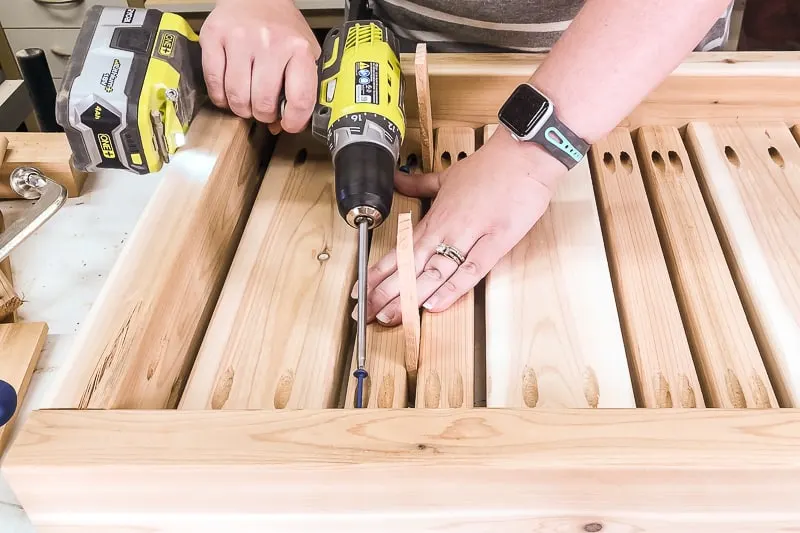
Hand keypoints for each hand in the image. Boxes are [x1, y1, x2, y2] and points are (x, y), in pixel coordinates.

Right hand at [200, 0, 320, 132]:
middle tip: (262, 110)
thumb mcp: (305, 53)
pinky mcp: (214, 38)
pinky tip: (228, 93)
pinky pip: (214, 83)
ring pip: (237, 97)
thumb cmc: (282, 28)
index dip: (293, 122)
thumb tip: (280, 125)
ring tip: (246, 100)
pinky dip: (220, 97)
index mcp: (299, 49)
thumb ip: (302, 88)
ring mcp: (240, 40)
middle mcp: (269, 43)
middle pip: (263, 104)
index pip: (300, 100)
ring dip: (241, 108)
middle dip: (262, 115)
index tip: (287, 124)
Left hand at [357, 129, 567, 325]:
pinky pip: (471, 270)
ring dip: (410, 297)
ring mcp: (470, 236)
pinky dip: (453, 288)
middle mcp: (447, 229)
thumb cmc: (490, 167)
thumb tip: (395, 179)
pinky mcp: (496, 241)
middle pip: (409, 267)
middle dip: (385, 293)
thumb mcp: (447, 176)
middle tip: (366, 314)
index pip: (399, 252)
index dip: (378, 274)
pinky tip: (434, 306)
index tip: (359, 292)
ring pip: (433, 272)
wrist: (524, 155)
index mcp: (435, 218)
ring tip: (390, 318)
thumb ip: (418, 183)